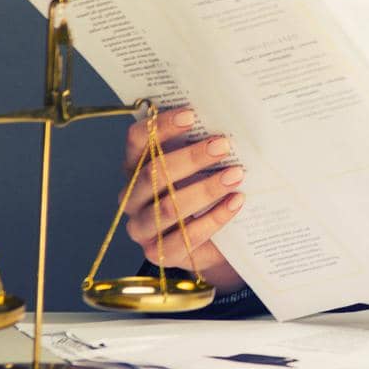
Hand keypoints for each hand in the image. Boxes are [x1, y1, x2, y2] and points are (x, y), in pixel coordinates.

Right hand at [121, 107, 246, 291]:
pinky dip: (215, 218)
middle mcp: (132, 197)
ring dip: (205, 189)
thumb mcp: (200, 167)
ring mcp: (142, 228)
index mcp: (135, 167)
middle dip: (191, 157)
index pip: (138, 140)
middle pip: (153, 174)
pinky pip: (186, 236)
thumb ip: (201, 144)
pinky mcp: (160, 253)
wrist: (216, 241)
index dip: (162, 127)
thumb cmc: (204, 191)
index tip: (192, 115)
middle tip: (223, 146)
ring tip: (236, 175)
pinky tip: (236, 202)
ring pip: (168, 207)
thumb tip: (227, 117)